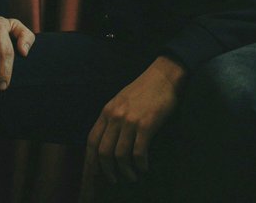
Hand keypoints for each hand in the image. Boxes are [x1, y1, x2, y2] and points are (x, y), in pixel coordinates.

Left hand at [84, 56, 184, 185]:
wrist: (164, 75)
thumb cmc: (145, 88)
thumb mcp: (121, 100)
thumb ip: (112, 117)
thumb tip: (109, 140)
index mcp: (107, 111)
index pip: (92, 141)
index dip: (91, 160)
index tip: (94, 173)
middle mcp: (115, 117)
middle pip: (103, 152)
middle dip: (107, 170)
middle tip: (114, 180)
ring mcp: (130, 121)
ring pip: (120, 155)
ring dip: (125, 171)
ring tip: (131, 177)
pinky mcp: (146, 125)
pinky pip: (138, 152)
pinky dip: (140, 164)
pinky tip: (144, 167)